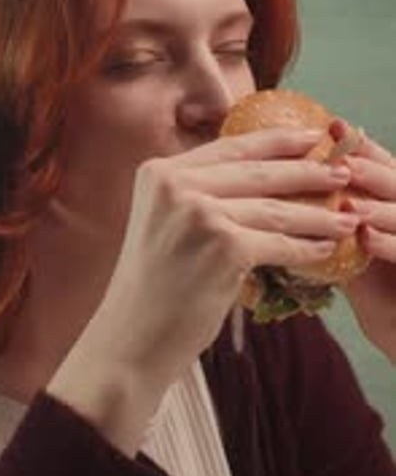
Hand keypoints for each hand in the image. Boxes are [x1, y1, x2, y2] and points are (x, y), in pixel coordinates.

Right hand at [91, 127, 356, 387]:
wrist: (132, 337)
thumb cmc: (152, 289)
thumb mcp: (164, 224)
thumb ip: (198, 195)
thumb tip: (265, 178)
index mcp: (159, 173)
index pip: (229, 146)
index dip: (276, 141)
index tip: (310, 138)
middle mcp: (176, 186)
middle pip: (258, 172)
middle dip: (307, 173)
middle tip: (342, 174)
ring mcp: (199, 214)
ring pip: (275, 209)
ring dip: (317, 215)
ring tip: (344, 218)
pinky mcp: (224, 247)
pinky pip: (279, 243)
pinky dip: (306, 248)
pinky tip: (325, 249)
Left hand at [341, 131, 395, 361]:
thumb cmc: (379, 289)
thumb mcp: (352, 247)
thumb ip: (330, 218)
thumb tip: (281, 190)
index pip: (382, 164)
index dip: (360, 145)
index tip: (332, 127)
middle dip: (369, 169)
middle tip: (339, 160)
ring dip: (378, 206)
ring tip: (349, 201)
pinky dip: (389, 242)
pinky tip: (365, 238)